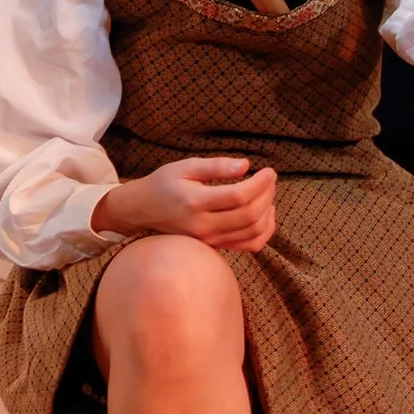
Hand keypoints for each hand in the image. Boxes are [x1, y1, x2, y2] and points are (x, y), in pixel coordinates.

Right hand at [92, 156, 277, 252]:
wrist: (142, 211)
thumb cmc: (164, 184)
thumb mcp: (185, 166)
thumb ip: (216, 166)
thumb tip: (246, 166)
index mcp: (195, 202)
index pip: (239, 196)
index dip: (260, 183)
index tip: (269, 171)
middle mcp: (203, 225)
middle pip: (250, 215)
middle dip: (267, 195)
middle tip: (270, 179)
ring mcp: (209, 240)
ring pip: (253, 232)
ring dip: (268, 212)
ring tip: (268, 193)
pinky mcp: (214, 247)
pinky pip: (248, 246)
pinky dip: (264, 232)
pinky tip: (266, 215)